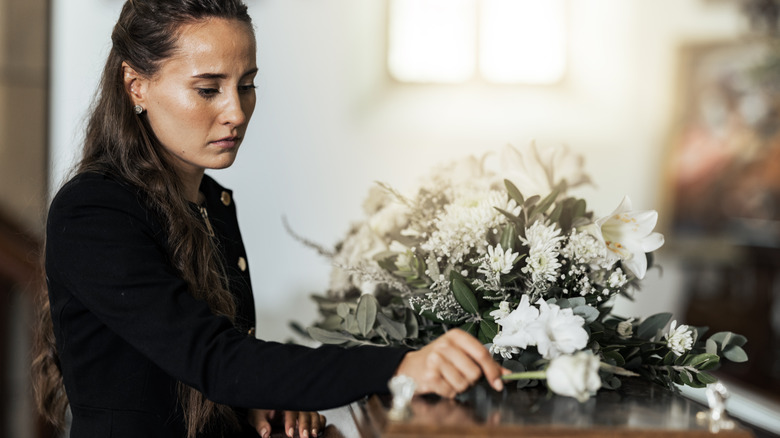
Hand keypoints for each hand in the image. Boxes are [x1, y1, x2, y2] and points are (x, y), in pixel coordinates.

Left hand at [247, 409, 326, 437]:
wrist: (265, 410)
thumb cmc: (262, 411)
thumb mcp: (257, 416)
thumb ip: (261, 424)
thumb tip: (265, 433)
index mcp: (283, 401)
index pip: (290, 409)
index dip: (291, 421)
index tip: (290, 433)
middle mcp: (296, 404)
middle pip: (304, 411)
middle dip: (305, 424)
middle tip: (304, 436)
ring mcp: (303, 410)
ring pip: (313, 414)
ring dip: (315, 424)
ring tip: (313, 435)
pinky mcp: (309, 417)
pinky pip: (319, 417)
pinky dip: (320, 424)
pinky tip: (317, 432)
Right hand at [394, 329, 508, 397]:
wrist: (411, 367)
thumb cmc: (440, 359)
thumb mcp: (461, 353)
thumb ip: (485, 363)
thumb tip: (506, 374)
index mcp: (457, 336)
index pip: (482, 353)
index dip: (492, 371)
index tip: (498, 383)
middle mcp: (445, 345)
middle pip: (474, 372)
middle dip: (472, 380)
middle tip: (461, 375)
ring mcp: (435, 360)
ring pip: (463, 383)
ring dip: (460, 386)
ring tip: (450, 378)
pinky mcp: (429, 376)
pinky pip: (451, 391)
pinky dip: (449, 392)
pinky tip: (442, 383)